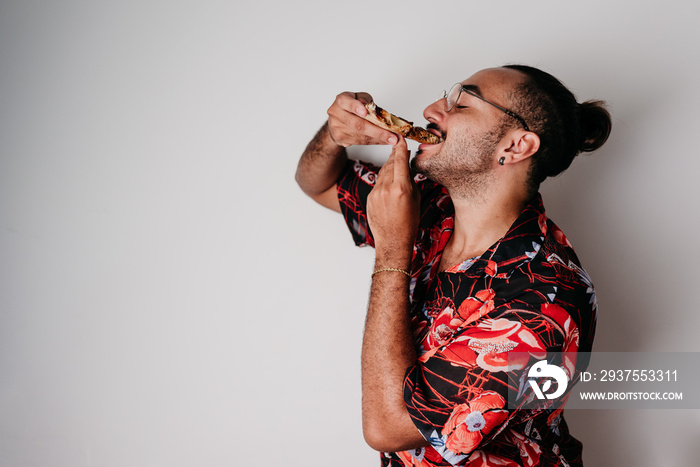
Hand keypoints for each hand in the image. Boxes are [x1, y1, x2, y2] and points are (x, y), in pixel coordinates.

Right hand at [327, 92, 398, 146]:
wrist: (336, 120)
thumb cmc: (350, 106)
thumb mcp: (358, 97)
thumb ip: (366, 101)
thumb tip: (376, 112)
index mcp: (341, 101)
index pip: (346, 102)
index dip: (356, 107)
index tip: (365, 112)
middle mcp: (336, 114)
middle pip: (358, 124)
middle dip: (378, 131)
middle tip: (392, 136)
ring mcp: (337, 128)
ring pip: (361, 136)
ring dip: (379, 139)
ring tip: (393, 139)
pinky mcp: (340, 139)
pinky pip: (360, 142)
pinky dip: (374, 141)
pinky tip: (384, 141)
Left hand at [366, 137, 419, 264]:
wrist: (392, 241)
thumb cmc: (408, 223)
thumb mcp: (415, 199)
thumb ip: (409, 181)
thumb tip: (406, 168)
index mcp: (401, 188)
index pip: (399, 161)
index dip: (400, 148)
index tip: (400, 138)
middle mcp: (386, 189)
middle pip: (390, 164)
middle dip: (395, 156)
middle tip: (399, 148)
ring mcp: (376, 193)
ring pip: (383, 172)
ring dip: (389, 166)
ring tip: (395, 162)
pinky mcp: (370, 197)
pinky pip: (378, 183)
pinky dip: (384, 179)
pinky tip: (389, 181)